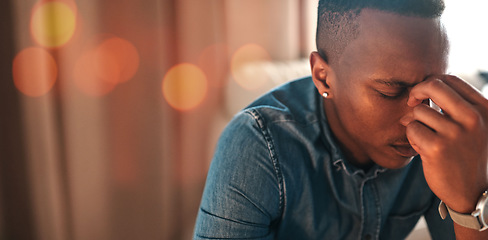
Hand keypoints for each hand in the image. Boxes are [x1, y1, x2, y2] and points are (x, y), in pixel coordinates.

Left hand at [401, 75, 487, 212]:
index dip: (430, 83)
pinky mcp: (437, 148)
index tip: (423, 95)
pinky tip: (422, 147)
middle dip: (416, 92)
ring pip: (418, 111)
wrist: (473, 193)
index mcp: (485, 109)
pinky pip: (412, 128)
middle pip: (433, 85)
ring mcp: (455, 133)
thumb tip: (423, 89)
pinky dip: (412, 137)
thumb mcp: (476, 127)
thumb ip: (457, 107)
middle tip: (410, 103)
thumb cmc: (469, 155)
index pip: (450, 79)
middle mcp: (473, 118)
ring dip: (415, 122)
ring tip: (425, 137)